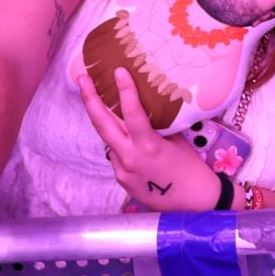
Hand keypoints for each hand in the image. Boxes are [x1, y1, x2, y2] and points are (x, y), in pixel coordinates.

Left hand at [78, 68, 220, 210]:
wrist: (193, 204)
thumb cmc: (191, 168)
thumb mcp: (178, 141)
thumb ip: (159, 125)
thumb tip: (148, 107)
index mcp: (148, 146)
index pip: (131, 113)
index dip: (124, 90)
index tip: (118, 70)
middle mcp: (130, 158)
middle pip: (103, 125)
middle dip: (90, 100)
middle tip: (81, 79)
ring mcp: (122, 171)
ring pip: (108, 140)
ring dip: (106, 121)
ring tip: (99, 101)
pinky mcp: (121, 180)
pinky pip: (116, 155)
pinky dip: (120, 143)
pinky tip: (128, 138)